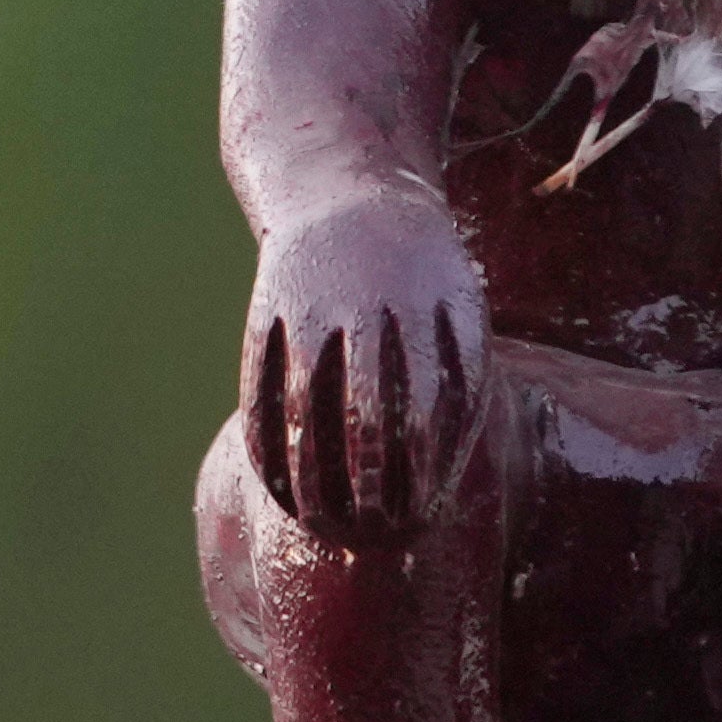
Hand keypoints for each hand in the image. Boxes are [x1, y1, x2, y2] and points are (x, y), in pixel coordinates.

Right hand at [242, 198, 486, 542]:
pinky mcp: (266, 309)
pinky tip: (274, 487)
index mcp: (422, 313)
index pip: (426, 411)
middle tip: (371, 534)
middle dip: (367, 485)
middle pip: (363, 415)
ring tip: (318, 527)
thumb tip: (454, 471)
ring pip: (300, 408)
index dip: (421, 472)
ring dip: (307, 477)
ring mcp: (308, 308)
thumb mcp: (461, 304)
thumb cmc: (421, 269)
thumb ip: (463, 376)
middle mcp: (363, 311)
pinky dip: (262, 442)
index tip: (422, 517)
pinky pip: (257, 387)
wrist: (349, 186)